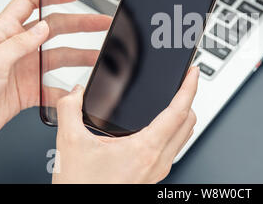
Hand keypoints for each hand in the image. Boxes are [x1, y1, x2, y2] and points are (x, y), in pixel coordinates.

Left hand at [0, 0, 110, 141]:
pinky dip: (67, 94)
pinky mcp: (27, 92)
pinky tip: (77, 94)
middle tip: (102, 23)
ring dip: (81, 58)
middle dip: (81, 24)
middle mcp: (17, 48)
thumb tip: (43, 26)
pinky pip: (53, 90)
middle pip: (55, 28)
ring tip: (100, 58)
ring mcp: (24, 70)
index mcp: (4, 32)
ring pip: (60, 58)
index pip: (31, 2)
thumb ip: (20, 43)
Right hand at [52, 66, 199, 183]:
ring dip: (183, 115)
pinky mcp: (153, 175)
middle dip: (188, 98)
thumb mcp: (70, 145)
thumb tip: (73, 93)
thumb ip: (69, 110)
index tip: (192, 73)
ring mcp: (158, 169)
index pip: (179, 111)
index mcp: (145, 149)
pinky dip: (173, 130)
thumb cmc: (84, 188)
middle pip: (189, 122)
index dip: (189, 87)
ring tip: (173, 99)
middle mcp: (158, 160)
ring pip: (184, 136)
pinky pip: (174, 147)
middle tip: (182, 82)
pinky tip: (158, 124)